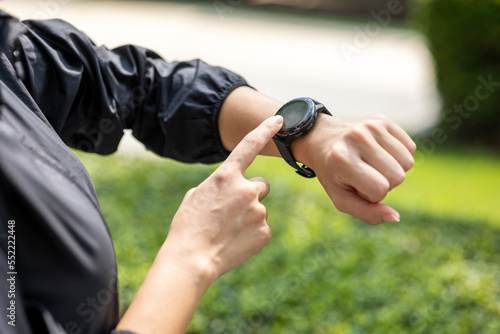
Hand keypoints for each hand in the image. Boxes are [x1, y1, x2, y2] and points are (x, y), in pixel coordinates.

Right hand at [161, 115, 283, 282]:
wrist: (192, 259)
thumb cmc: (188, 226)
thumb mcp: (196, 195)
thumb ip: (219, 186)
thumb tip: (231, 190)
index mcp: (226, 176)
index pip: (249, 145)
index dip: (266, 129)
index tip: (279, 119)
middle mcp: (246, 189)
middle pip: (260, 185)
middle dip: (250, 194)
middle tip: (231, 211)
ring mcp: (258, 210)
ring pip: (259, 208)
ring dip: (248, 215)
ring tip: (227, 230)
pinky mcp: (264, 231)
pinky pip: (261, 227)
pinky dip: (251, 233)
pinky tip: (235, 241)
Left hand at [294, 114, 415, 224]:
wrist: (322, 140)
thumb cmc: (333, 174)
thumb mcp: (342, 198)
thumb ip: (367, 213)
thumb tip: (396, 217)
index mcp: (342, 160)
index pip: (380, 189)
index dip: (373, 195)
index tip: (357, 186)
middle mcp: (357, 138)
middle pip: (398, 176)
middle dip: (385, 183)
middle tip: (365, 175)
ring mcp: (371, 126)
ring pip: (408, 162)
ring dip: (394, 169)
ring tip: (372, 164)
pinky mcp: (382, 119)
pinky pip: (411, 147)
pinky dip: (399, 155)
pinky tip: (380, 152)